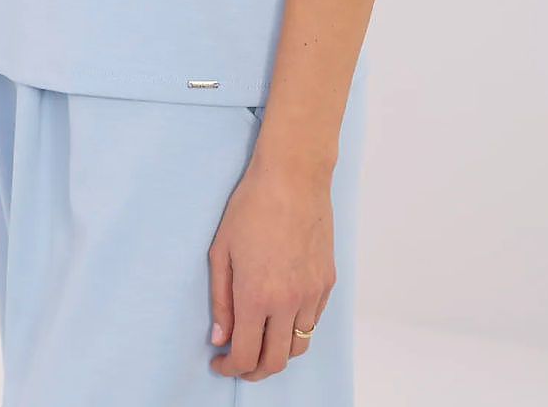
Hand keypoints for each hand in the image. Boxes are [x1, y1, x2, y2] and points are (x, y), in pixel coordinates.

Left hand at [208, 156, 334, 380]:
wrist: (293, 176)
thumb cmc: (251, 206)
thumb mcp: (221, 250)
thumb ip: (220, 300)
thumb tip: (220, 338)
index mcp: (256, 295)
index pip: (245, 355)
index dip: (230, 368)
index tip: (219, 364)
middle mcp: (288, 302)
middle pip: (275, 362)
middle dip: (254, 371)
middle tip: (239, 362)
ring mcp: (312, 293)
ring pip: (299, 347)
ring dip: (278, 353)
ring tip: (260, 340)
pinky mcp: (328, 282)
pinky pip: (314, 321)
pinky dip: (296, 329)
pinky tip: (281, 314)